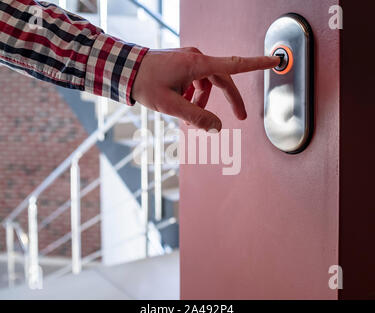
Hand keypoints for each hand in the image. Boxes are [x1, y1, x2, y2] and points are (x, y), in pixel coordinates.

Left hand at [132, 47, 279, 130]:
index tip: (275, 60)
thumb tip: (217, 127)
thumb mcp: (171, 105)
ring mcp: (189, 59)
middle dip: (230, 100)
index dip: (257, 64)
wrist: (124, 69)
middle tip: (240, 118)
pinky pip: (196, 81)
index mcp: (197, 64)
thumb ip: (196, 117)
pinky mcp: (182, 63)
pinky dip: (194, 95)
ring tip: (188, 116)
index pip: (234, 65)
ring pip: (207, 84)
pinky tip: (181, 104)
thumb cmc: (145, 84)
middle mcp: (196, 58)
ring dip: (202, 101)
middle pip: (223, 81)